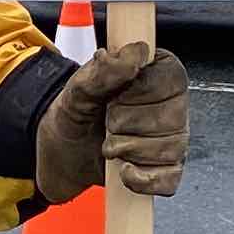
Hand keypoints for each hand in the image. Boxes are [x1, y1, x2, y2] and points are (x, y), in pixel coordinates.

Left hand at [35, 42, 189, 203]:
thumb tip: (134, 53)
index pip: (172, 78)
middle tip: (107, 120)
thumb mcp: (78, 89)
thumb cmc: (75, 114)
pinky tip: (123, 169)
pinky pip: (167, 180)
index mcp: (156, 74)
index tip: (115, 95)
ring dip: (127, 150)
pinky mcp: (166, 171)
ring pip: (167, 150)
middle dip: (126, 123)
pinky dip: (140, 179)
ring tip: (110, 142)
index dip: (140, 91)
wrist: (61, 152)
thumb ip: (104, 70)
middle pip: (170, 118)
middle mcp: (171, 106)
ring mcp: (172, 140)